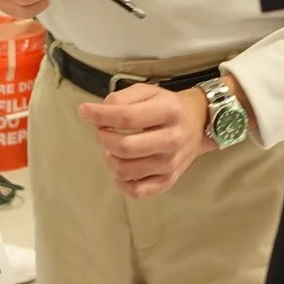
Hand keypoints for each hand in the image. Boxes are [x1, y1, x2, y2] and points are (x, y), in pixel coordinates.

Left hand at [80, 83, 215, 197]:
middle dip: (104, 138)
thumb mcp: (147, 91)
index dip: (99, 115)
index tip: (85, 111)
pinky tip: (120, 168)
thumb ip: (120, 98)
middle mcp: (172, 139)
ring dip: (110, 158)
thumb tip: (96, 113)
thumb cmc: (167, 106)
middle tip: (103, 131)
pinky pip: (137, 191)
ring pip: (127, 171)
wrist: (199, 123)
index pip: (126, 117)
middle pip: (125, 147)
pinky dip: (121, 182)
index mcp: (168, 112)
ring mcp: (171, 163)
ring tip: (112, 148)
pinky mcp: (168, 180)